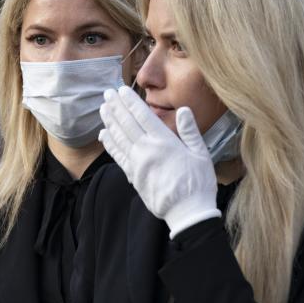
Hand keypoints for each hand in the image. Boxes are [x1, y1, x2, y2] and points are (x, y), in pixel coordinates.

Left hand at [99, 86, 220, 237]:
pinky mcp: (133, 176)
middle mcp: (147, 150)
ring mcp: (137, 163)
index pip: (143, 116)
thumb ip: (190, 131)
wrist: (187, 211)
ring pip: (119, 138)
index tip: (122, 90)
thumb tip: (184, 109)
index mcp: (165, 141)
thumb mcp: (201, 153)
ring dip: (110, 121)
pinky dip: (109, 144)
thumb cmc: (198, 182)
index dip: (130, 101)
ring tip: (103, 109)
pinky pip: (117, 156)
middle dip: (116, 107)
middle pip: (127, 123)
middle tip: (107, 94)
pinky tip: (104, 134)